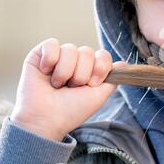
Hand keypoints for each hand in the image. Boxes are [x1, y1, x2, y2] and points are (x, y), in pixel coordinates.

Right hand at [10, 38, 125, 140]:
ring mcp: (58, 58)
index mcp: (90, 70)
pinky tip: (45, 72)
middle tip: (71, 88)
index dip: (100, 68)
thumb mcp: (98, 96)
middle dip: (81, 74)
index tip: (91, 84)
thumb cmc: (71, 111)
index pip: (103, 55)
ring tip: (57, 85)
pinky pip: (51, 44)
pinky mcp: (39, 55)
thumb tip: (124, 63)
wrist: (46, 119)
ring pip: (70, 49)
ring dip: (65, 71)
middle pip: (87, 51)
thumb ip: (112, 79)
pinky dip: (50, 60)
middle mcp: (75, 62)